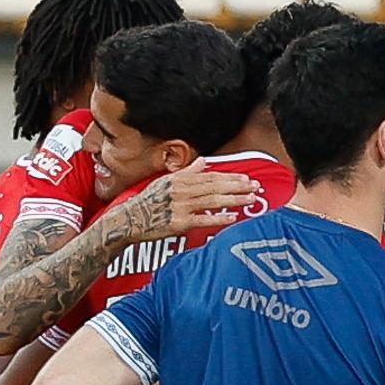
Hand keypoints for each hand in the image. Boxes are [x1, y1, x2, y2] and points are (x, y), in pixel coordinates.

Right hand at [121, 159, 262, 242]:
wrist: (128, 221)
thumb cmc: (146, 202)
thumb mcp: (164, 181)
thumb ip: (187, 172)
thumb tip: (203, 162)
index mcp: (180, 180)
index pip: (210, 176)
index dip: (230, 177)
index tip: (246, 178)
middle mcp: (181, 191)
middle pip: (215, 186)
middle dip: (237, 186)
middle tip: (256, 187)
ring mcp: (180, 207)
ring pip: (212, 200)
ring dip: (233, 199)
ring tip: (250, 199)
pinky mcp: (178, 223)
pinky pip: (202, 219)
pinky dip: (218, 218)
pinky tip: (233, 217)